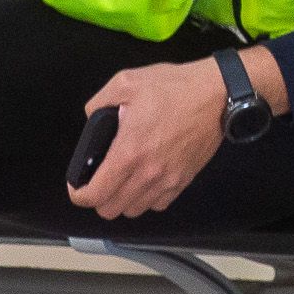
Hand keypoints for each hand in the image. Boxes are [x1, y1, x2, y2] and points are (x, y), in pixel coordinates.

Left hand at [70, 59, 229, 219]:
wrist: (217, 95)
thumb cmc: (174, 88)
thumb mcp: (126, 82)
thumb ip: (100, 102)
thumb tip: (92, 117)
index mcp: (128, 152)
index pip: (95, 194)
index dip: (79, 195)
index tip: (77, 187)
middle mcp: (147, 174)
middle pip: (111, 210)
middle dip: (98, 199)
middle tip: (99, 181)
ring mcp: (167, 181)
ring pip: (134, 211)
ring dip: (123, 200)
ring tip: (122, 182)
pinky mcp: (184, 180)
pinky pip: (158, 205)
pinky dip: (147, 199)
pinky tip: (145, 181)